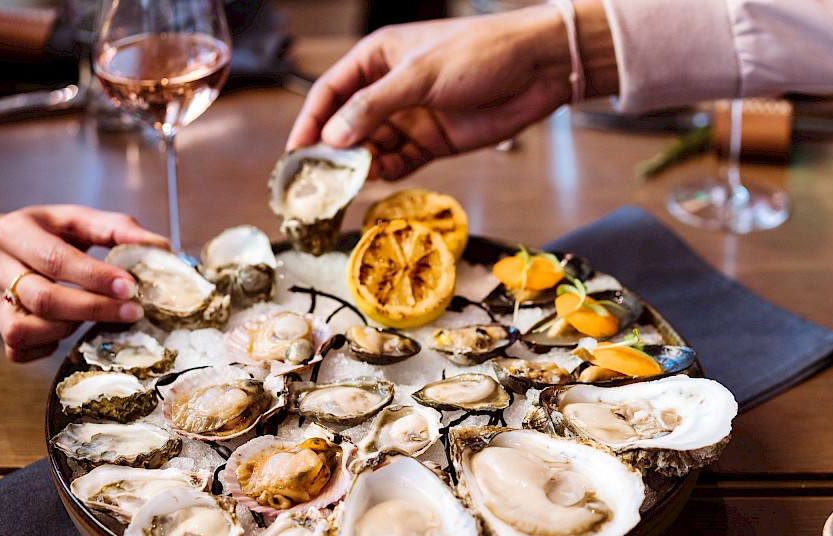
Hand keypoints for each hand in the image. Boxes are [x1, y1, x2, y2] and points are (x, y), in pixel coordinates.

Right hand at [0, 206, 168, 362]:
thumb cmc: (46, 236)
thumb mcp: (74, 221)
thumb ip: (115, 229)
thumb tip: (161, 247)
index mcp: (15, 233)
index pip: (56, 259)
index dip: (95, 276)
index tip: (131, 286)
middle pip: (44, 299)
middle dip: (94, 309)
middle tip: (134, 311)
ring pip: (29, 330)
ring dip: (71, 328)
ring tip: (97, 316)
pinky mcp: (0, 330)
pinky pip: (20, 351)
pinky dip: (48, 348)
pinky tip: (69, 332)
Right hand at [287, 7, 571, 179]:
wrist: (537, 68)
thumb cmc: (480, 52)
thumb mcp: (419, 76)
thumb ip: (374, 107)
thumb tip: (334, 136)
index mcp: (377, 59)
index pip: (330, 93)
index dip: (309, 121)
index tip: (295, 152)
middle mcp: (389, 88)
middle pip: (347, 125)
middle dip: (331, 151)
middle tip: (316, 180)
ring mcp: (411, 116)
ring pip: (372, 148)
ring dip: (359, 166)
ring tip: (346, 186)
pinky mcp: (433, 141)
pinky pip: (400, 162)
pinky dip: (387, 173)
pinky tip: (377, 181)